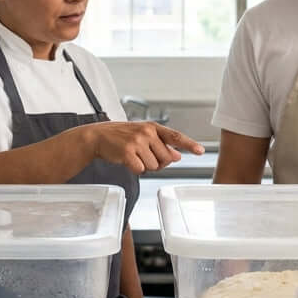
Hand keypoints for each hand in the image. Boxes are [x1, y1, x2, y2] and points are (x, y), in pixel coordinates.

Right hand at [82, 122, 203, 173]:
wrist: (97, 136)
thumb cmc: (121, 137)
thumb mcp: (143, 136)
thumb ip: (161, 145)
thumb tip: (177, 156)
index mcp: (152, 127)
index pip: (175, 136)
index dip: (189, 144)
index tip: (200, 151)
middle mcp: (146, 133)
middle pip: (166, 158)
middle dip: (157, 162)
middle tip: (143, 156)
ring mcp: (137, 142)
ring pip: (154, 166)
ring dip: (145, 166)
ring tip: (134, 156)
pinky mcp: (128, 153)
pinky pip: (141, 170)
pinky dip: (135, 169)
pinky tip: (127, 160)